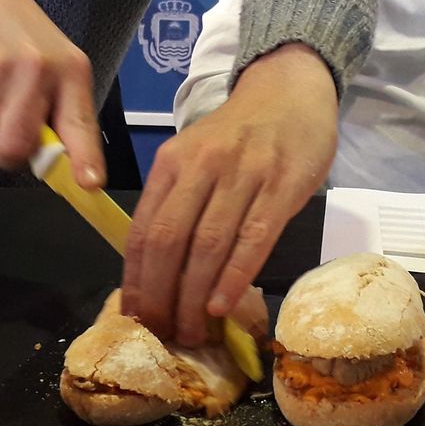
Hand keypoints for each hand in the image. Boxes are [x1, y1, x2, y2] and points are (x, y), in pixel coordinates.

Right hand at [0, 0, 104, 185]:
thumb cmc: (25, 38)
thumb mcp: (58, 66)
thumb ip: (62, 114)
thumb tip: (64, 171)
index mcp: (70, 70)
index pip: (79, 124)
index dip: (83, 159)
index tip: (88, 183)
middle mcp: (35, 69)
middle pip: (15, 147)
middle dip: (9, 151)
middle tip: (9, 126)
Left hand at [122, 43, 336, 344]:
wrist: (289, 92)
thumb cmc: (239, 134)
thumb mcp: (195, 156)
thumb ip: (176, 202)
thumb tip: (156, 271)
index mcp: (172, 163)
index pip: (142, 229)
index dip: (135, 279)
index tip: (135, 317)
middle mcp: (201, 166)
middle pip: (169, 240)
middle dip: (161, 295)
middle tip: (164, 333)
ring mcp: (243, 174)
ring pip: (208, 245)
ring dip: (196, 296)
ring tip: (193, 331)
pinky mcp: (282, 185)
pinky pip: (253, 237)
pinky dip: (234, 276)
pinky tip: (223, 306)